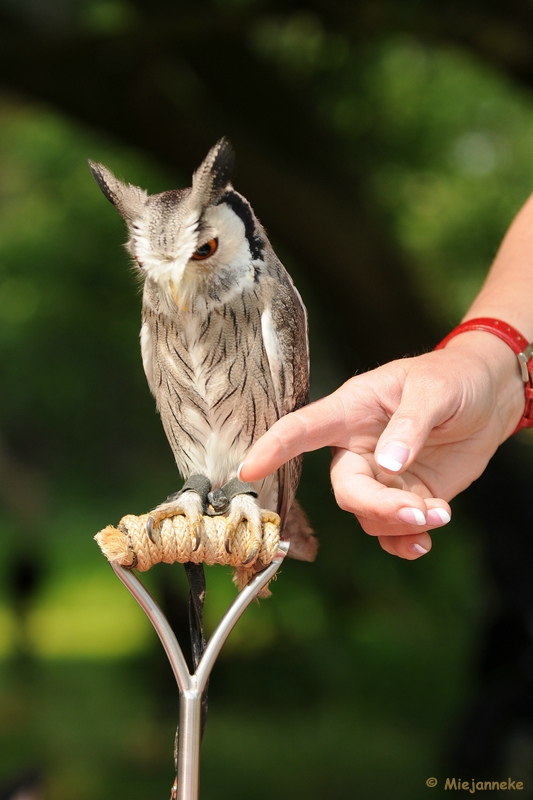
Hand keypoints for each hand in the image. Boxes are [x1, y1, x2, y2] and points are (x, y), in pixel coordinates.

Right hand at [240, 335, 523, 557]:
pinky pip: (390, 529)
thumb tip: (388, 465)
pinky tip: (426, 538)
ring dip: (401, 523)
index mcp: (352, 410)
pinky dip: (404, 541)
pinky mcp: (405, 495)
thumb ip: (409, 425)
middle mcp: (358, 446)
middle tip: (420, 512)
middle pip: (346, 489)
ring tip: (440, 515)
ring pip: (369, 514)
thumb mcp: (433, 390)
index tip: (248, 469)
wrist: (487, 397)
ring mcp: (381, 475)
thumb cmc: (453, 378)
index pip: (303, 429)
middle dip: (378, 507)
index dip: (274, 447)